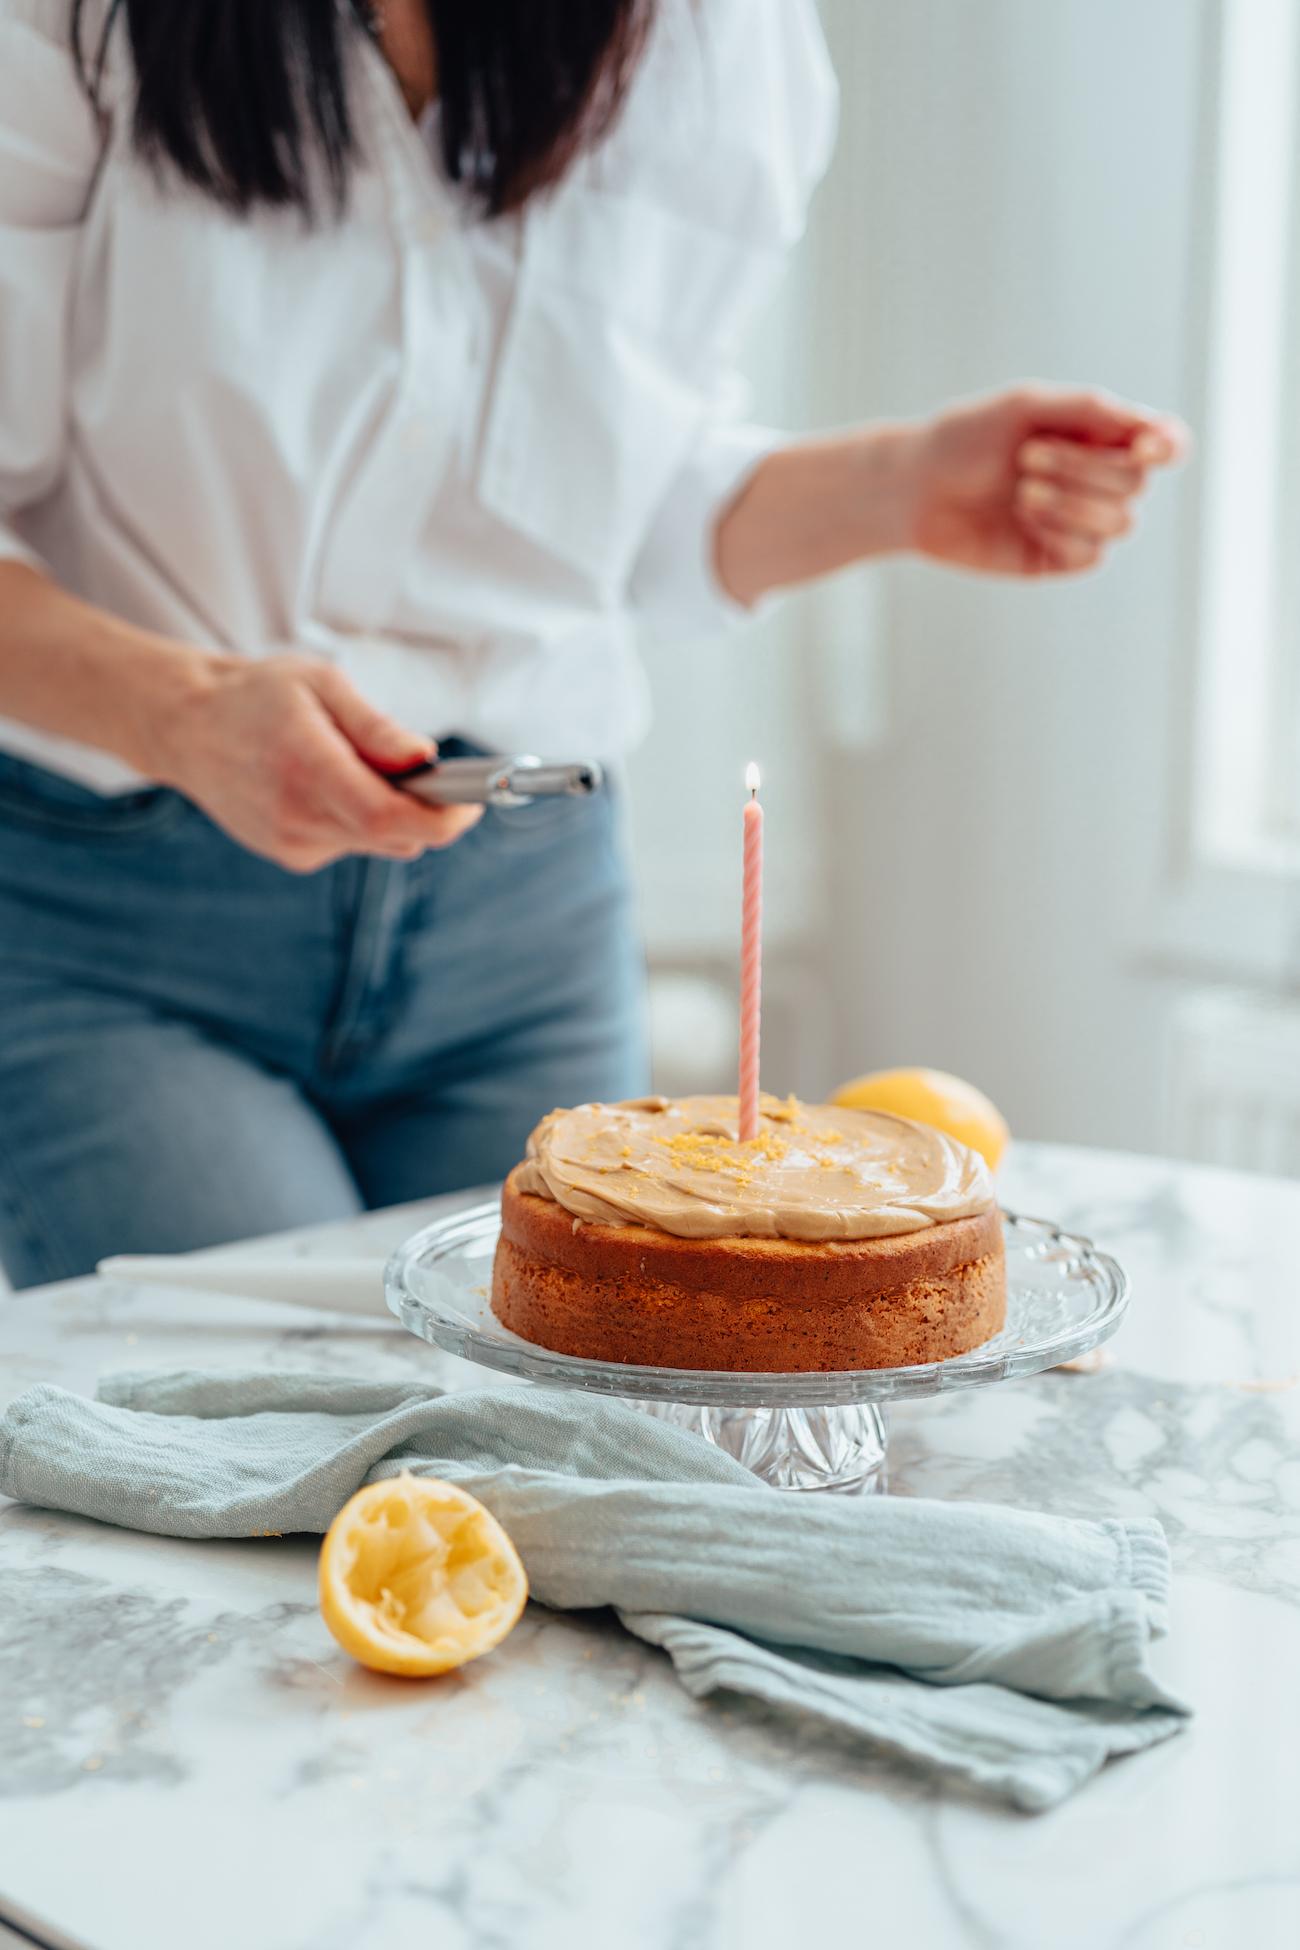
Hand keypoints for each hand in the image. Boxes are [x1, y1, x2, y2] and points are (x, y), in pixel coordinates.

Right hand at [149, 653, 481, 871]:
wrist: (187, 728)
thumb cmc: (256, 696)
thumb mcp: (319, 684)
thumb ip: (374, 727)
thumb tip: (424, 759)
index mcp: (306, 766)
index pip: (389, 817)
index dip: (442, 817)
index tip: (472, 802)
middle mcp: (296, 816)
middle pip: (395, 835)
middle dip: (427, 810)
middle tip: (430, 774)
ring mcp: (291, 843)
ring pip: (379, 843)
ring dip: (392, 813)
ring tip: (361, 768)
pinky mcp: (291, 855)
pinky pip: (353, 844)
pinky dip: (361, 820)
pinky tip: (329, 786)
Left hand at [905, 385, 1189, 576]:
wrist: (913, 489)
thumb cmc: (965, 439)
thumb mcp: (1023, 407)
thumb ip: (1088, 411)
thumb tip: (1149, 426)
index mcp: (1099, 436)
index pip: (1164, 444)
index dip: (1167, 446)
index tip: (1145, 445)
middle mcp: (1097, 479)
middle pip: (1137, 483)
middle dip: (1086, 469)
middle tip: (1028, 456)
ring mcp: (1079, 522)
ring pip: (1122, 523)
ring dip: (1074, 503)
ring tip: (1023, 490)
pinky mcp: (1056, 559)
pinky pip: (1090, 555)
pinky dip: (1061, 532)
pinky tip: (1024, 517)